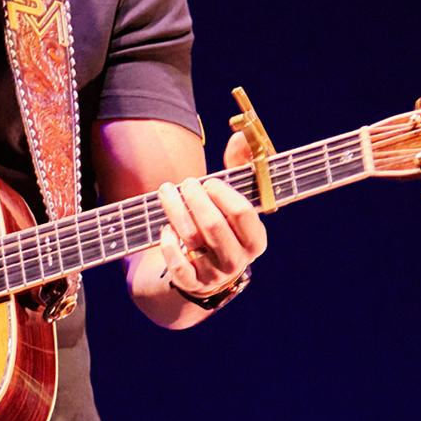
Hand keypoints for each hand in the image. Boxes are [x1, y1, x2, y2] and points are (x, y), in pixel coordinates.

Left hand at [156, 131, 266, 300]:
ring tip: (166, 191)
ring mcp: (213, 274)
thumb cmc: (222, 224)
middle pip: (214, 225)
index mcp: (255, 240)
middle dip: (195, 198)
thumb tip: (240, 136)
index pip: (243, 213)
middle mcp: (237, 260)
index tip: (209, 182)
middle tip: (186, 182)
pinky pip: (177, 265)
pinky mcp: (190, 283)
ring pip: (191, 239)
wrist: (206, 270)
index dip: (223, 193)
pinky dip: (168, 243)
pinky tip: (165, 227)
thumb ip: (241, 166)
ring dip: (174, 210)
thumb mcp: (236, 199)